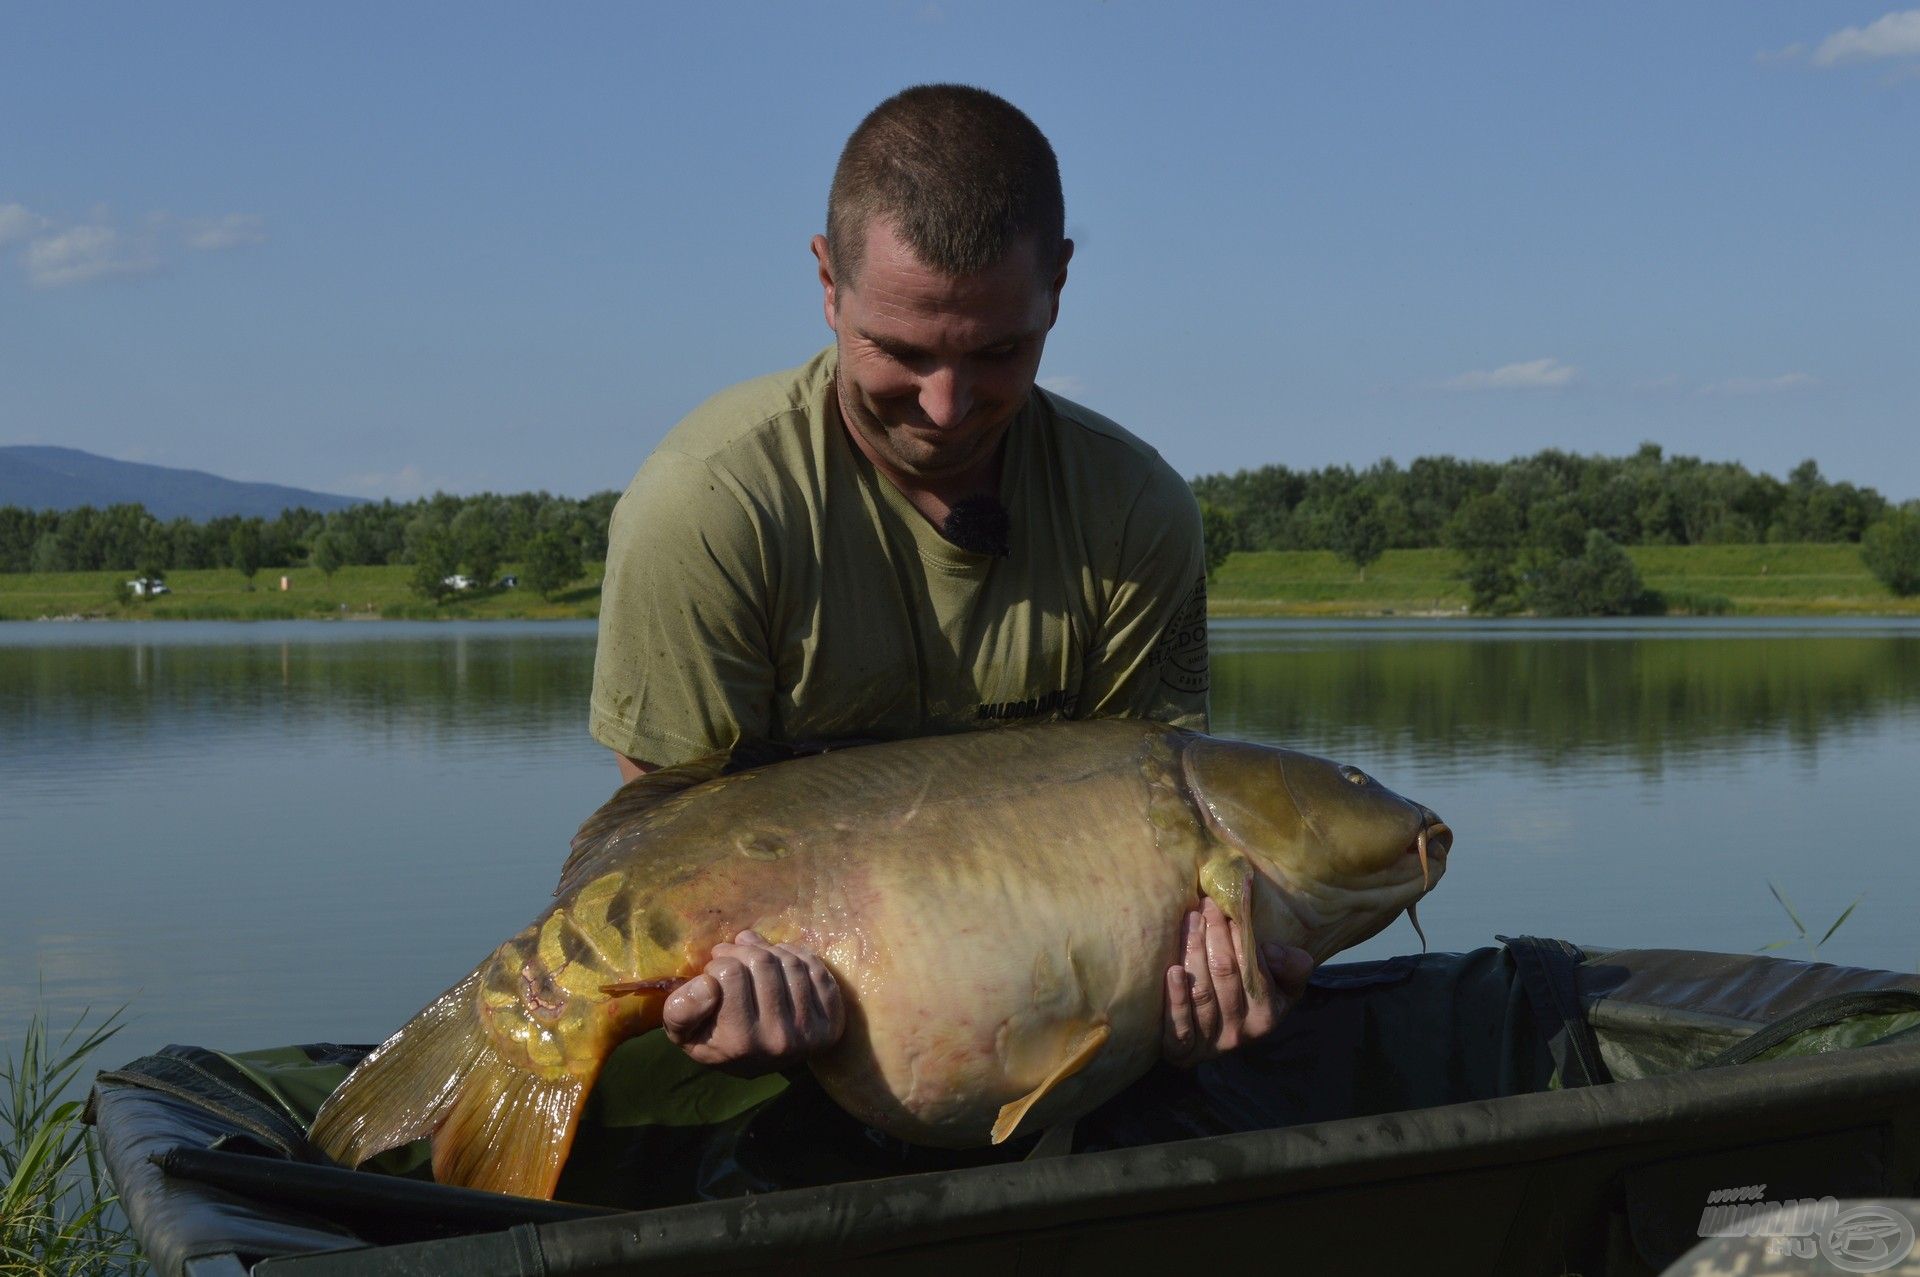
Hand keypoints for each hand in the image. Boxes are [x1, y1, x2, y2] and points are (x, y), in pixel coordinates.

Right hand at [662, 931, 846, 1076]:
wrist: (757, 1062)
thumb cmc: (715, 1040)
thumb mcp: (682, 1032)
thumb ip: (680, 1010)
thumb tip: (708, 985)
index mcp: (740, 1043)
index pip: (731, 972)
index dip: (719, 962)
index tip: (714, 969)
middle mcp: (779, 1041)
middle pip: (763, 963)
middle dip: (743, 950)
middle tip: (733, 954)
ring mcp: (810, 1033)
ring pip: (790, 961)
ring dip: (770, 949)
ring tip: (756, 957)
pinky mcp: (831, 1024)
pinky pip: (817, 969)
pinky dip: (798, 955)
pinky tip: (782, 961)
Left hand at [1161, 898, 1312, 1066]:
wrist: (1219, 1037)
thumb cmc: (1252, 999)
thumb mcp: (1285, 985)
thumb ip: (1293, 966)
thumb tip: (1271, 950)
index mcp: (1266, 1016)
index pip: (1254, 968)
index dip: (1242, 933)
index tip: (1232, 901)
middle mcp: (1239, 1033)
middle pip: (1225, 975)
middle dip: (1216, 934)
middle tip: (1206, 904)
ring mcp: (1209, 1044)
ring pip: (1201, 994)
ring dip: (1194, 952)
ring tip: (1190, 920)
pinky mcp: (1181, 1052)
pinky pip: (1178, 1027)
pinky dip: (1176, 998)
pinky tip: (1172, 970)